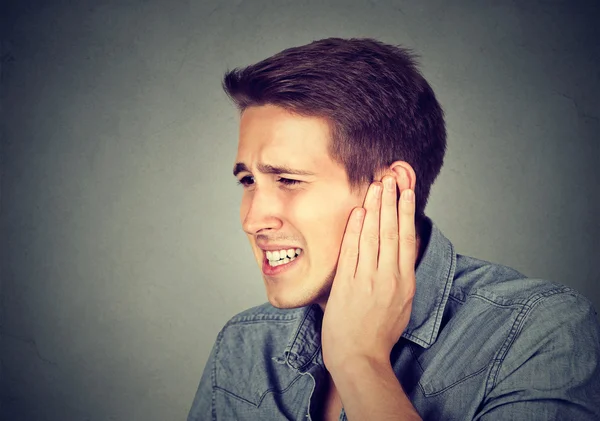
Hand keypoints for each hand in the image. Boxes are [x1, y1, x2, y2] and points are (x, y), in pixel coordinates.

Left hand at [321, 176, 416, 373]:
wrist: (358, 356)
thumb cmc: (379, 332)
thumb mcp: (402, 304)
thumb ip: (402, 275)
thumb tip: (404, 249)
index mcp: (405, 283)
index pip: (407, 240)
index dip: (407, 213)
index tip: (408, 192)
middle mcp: (389, 278)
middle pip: (391, 232)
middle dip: (391, 202)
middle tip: (391, 177)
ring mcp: (367, 281)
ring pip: (373, 237)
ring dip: (375, 209)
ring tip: (377, 186)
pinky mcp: (347, 285)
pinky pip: (351, 251)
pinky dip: (354, 230)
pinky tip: (357, 212)